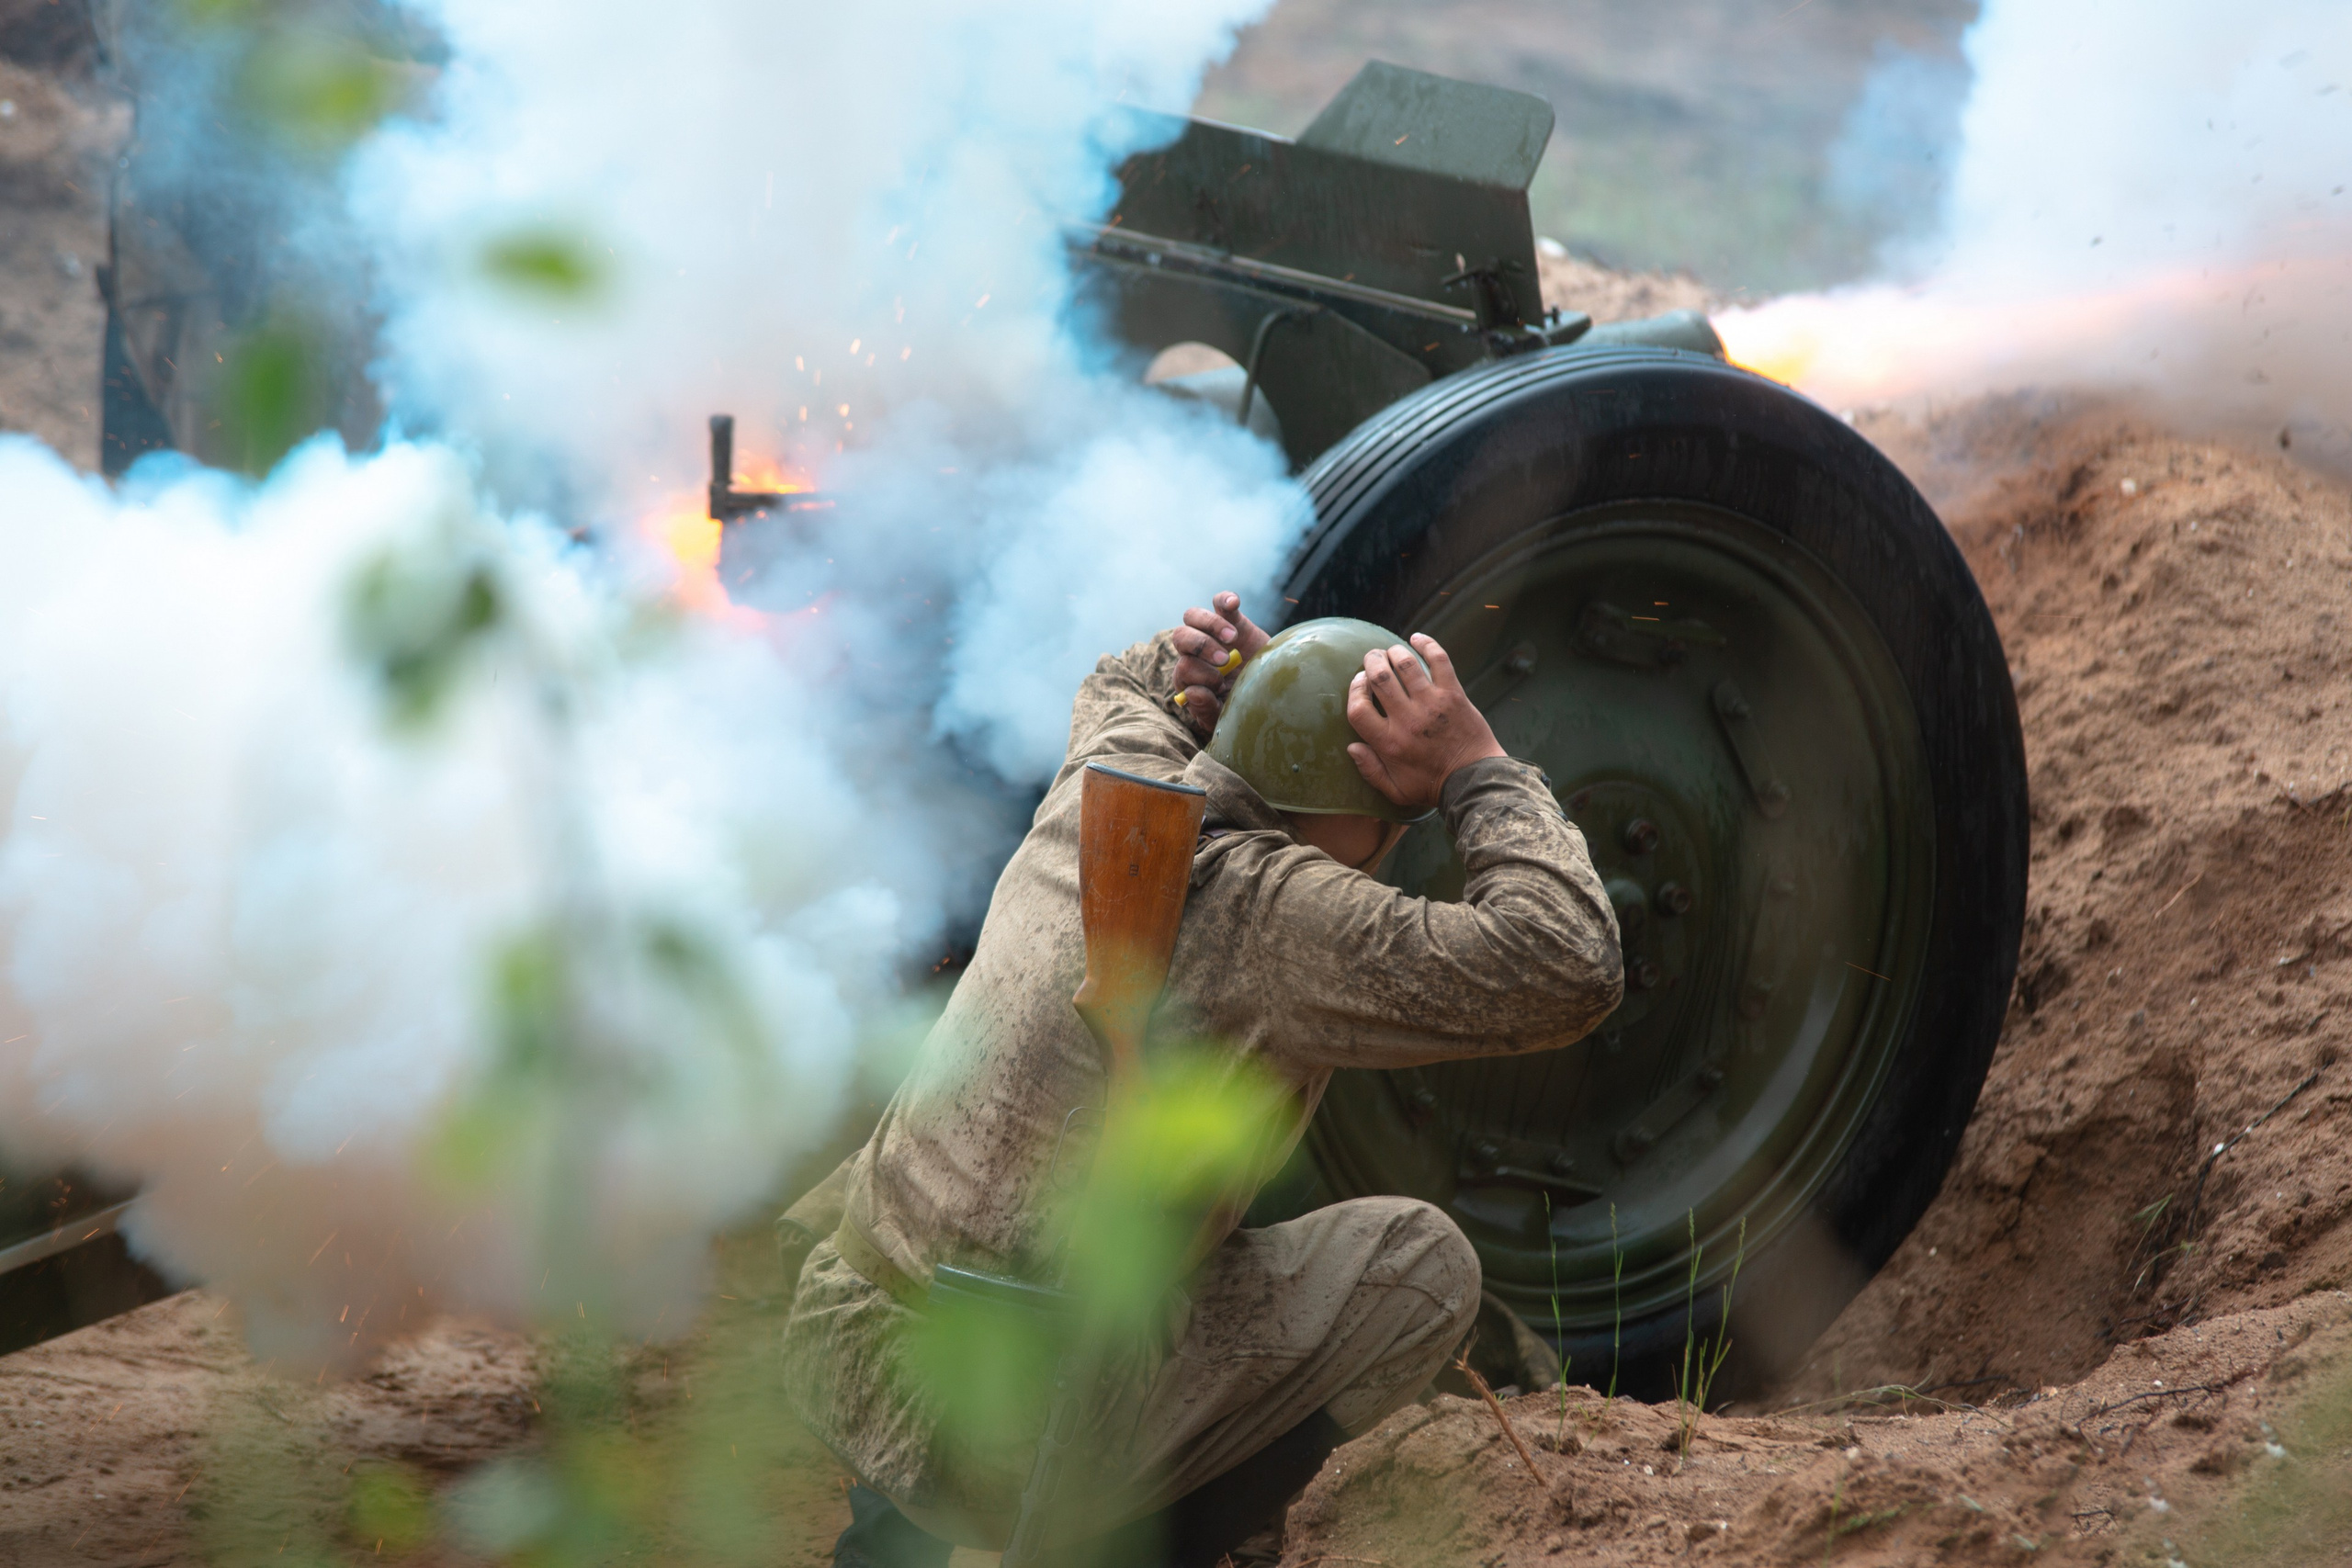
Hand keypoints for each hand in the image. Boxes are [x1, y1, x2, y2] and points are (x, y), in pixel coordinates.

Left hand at [1169, 591, 1271, 737]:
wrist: (1268, 693)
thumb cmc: (1241, 708)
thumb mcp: (1223, 717)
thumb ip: (1205, 708)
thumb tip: (1190, 692)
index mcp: (1188, 676)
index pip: (1183, 667)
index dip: (1201, 674)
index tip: (1221, 685)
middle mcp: (1194, 652)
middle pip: (1180, 637)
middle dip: (1201, 647)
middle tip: (1224, 660)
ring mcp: (1212, 634)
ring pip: (1192, 616)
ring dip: (1211, 625)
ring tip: (1232, 639)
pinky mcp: (1232, 621)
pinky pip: (1220, 603)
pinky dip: (1224, 600)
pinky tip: (1233, 603)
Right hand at [1344, 633, 1506, 808]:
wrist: (1474, 779)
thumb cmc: (1433, 786)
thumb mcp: (1396, 790)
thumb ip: (1370, 770)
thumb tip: (1352, 746)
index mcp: (1389, 743)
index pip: (1358, 709)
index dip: (1354, 690)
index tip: (1358, 683)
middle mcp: (1407, 720)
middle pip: (1379, 678)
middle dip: (1371, 662)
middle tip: (1372, 659)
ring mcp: (1432, 704)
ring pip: (1405, 665)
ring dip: (1394, 652)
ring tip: (1391, 652)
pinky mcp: (1454, 694)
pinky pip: (1439, 660)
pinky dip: (1427, 644)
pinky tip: (1417, 638)